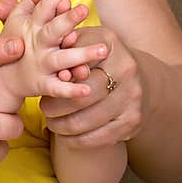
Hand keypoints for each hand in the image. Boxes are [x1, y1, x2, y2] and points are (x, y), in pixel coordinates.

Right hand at [0, 0, 91, 82]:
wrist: (0, 77)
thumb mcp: (19, 18)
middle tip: (85, 9)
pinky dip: (72, 90)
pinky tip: (87, 89)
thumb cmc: (15, 42)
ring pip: (62, 59)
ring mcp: (40, 64)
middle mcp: (36, 44)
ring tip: (103, 50)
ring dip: (81, 55)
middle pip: (53, 30)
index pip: (44, 6)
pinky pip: (59, 88)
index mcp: (30, 26)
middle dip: (68, 19)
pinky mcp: (42, 84)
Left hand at [40, 26, 143, 147]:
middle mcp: (126, 70)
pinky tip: (65, 137)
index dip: (60, 76)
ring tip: (51, 122)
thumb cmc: (98, 58)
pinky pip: (100, 137)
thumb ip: (65, 46)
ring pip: (88, 120)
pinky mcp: (133, 121)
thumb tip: (54, 65)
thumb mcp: (83, 42)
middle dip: (56, 105)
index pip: (77, 63)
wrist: (137, 78)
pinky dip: (78, 140)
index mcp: (109, 46)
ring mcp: (132, 97)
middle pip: (82, 95)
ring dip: (63, 125)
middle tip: (43, 108)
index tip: (47, 83)